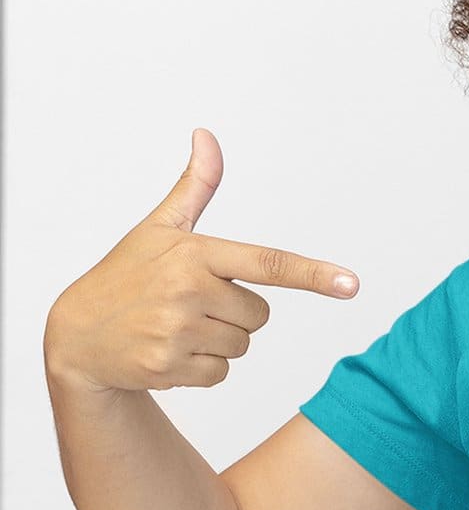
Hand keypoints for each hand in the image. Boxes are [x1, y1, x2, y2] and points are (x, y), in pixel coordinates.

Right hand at [44, 129, 360, 394]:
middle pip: (261, 315)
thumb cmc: (126, 275)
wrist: (75, 336)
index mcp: (194, 253)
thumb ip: (195, 187)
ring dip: (218, 342)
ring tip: (175, 327)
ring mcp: (177, 332)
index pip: (268, 263)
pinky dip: (202, 369)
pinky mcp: (169, 368)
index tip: (351, 284)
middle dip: (234, 313)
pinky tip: (168, 352)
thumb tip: (207, 136)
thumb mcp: (159, 228)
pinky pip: (222, 373)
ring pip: (242, 345)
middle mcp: (187, 291)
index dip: (314, 274)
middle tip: (189, 305)